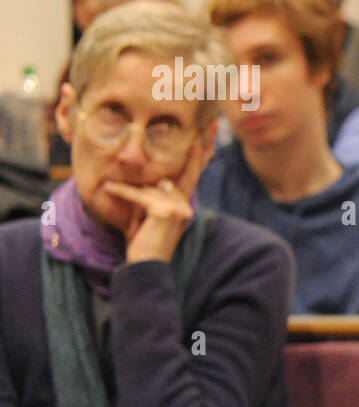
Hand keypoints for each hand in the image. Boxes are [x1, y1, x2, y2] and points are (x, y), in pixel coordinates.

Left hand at [100, 139, 205, 263]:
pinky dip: (122, 192)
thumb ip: (156, 199)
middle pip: (163, 183)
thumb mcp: (152, 218)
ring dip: (134, 199)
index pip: (193, 177)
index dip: (198, 157)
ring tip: (123, 208)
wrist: (146, 267)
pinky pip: (138, 195)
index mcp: (186, 208)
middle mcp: (186, 207)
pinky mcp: (163, 211)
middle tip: (143, 191)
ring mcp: (177, 208)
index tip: (202, 139)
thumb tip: (160, 181)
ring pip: (149, 189)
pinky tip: (108, 188)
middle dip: (146, 194)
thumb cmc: (146, 244)